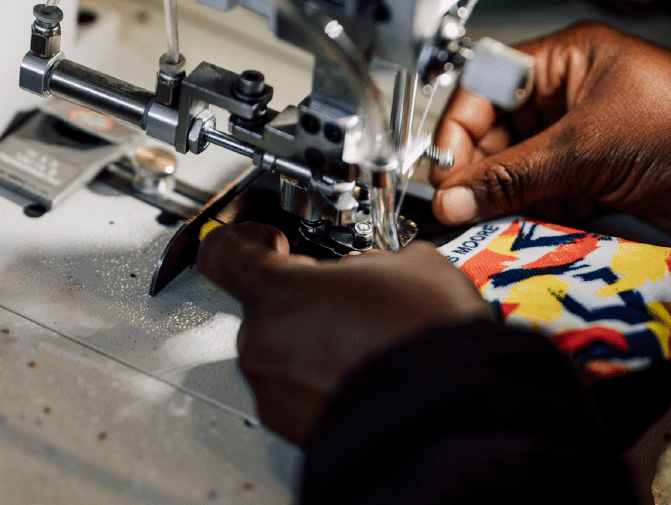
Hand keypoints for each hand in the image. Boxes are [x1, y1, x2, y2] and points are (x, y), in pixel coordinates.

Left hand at [197, 222, 492, 443]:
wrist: (445, 416)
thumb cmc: (426, 341)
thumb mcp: (414, 266)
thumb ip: (373, 260)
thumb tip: (373, 270)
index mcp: (280, 292)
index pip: (224, 252)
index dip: (245, 240)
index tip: (270, 242)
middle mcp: (263, 343)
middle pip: (266, 307)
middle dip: (306, 302)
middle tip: (352, 303)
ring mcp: (274, 393)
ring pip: (283, 353)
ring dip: (316, 345)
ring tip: (368, 346)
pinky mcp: (293, 430)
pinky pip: (299, 394)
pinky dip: (324, 383)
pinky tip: (367, 377)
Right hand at [431, 21, 670, 243]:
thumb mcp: (589, 147)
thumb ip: (516, 175)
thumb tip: (455, 196)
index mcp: (568, 61)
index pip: (488, 87)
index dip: (461, 130)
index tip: (445, 174)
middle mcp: (573, 97)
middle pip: (502, 134)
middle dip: (483, 172)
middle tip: (464, 209)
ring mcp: (588, 141)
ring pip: (525, 172)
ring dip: (510, 199)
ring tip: (495, 224)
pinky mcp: (602, 181)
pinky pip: (552, 198)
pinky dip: (539, 216)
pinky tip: (530, 230)